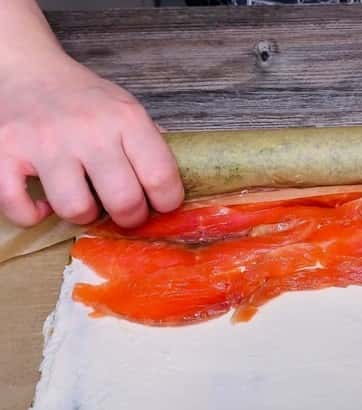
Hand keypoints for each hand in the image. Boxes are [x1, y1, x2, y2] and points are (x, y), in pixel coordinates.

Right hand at [0, 53, 183, 227]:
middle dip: (130, 217)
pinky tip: (44, 201)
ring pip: (76, 209)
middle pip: (123, 201)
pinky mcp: (4, 152)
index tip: (161, 206)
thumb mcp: (128, 109)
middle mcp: (87, 129)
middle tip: (125, 212)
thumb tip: (173, 188)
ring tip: (83, 200)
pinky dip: (33, 214)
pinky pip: (20, 207)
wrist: (30, 69)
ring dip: (83, 215)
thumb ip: (151, 144)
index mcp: (126, 118)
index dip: (167, 202)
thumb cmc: (85, 99)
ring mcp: (43, 142)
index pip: (161, 176)